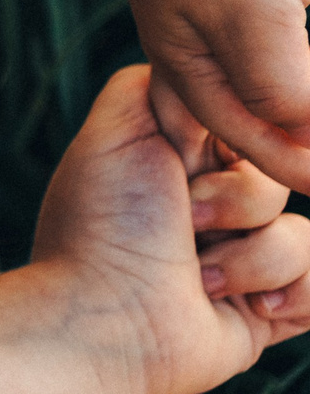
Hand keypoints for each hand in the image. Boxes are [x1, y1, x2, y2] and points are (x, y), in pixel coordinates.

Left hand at [30, 64, 309, 393]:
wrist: (104, 322)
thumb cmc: (103, 227)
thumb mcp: (114, 132)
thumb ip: (155, 85)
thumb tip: (200, 70)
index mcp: (182, 167)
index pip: (257, 132)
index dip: (238, 147)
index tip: (187, 167)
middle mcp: (216, 211)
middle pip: (287, 176)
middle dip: (238, 201)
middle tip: (185, 225)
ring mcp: (244, 261)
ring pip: (303, 232)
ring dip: (252, 257)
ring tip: (198, 279)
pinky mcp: (267, 310)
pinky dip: (288, 293)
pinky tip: (242, 306)